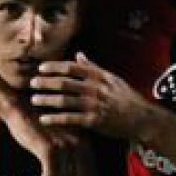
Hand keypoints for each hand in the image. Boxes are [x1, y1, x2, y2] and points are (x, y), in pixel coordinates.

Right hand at [6, 109, 95, 175]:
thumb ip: (70, 151)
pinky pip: (51, 175)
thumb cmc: (38, 120)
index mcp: (84, 141)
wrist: (21, 104)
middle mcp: (78, 144)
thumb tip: (70, 175)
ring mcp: (64, 146)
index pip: (92, 172)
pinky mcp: (48, 148)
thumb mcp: (62, 134)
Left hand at [31, 54, 161, 143]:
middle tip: (32, 83)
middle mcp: (95, 89)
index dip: (54, 67)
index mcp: (99, 77)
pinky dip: (55, 119)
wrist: (143, 119)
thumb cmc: (127, 98)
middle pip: (64, 83)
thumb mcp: (112, 79)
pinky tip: (44, 119)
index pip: (72, 68)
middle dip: (45, 83)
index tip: (41, 68)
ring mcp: (95, 105)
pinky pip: (70, 119)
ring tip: (34, 100)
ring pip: (64, 101)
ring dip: (46, 100)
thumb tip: (78, 54)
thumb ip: (93, 67)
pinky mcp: (94, 121)